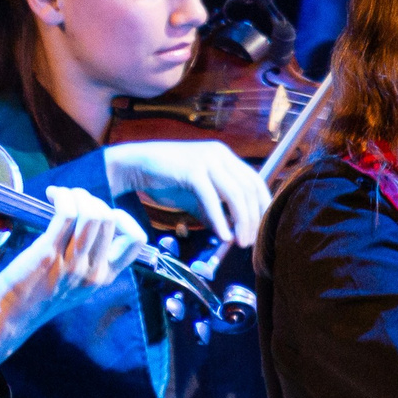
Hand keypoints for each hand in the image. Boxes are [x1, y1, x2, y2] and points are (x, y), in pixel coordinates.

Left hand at [0, 186, 146, 373]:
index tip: (100, 212)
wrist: (12, 316)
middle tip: (71, 200)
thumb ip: (91, 261)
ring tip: (62, 196)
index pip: (135, 240)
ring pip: (91, 214)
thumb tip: (94, 223)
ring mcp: (71, 263)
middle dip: (90, 199)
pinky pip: (66, 214)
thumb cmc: (40, 296)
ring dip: (76, 195)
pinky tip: (52, 196)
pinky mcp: (48, 253)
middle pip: (108, 218)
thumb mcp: (78, 285)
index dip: (123, 217)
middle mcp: (93, 271)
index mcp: (104, 277)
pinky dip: (62, 197)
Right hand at [103, 140, 271, 246]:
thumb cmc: (165, 179)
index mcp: (225, 157)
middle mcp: (220, 154)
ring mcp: (207, 159)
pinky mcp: (192, 169)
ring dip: (241, 221)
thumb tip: (229, 233)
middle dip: (254, 219)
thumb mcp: (196, 196)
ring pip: (235, 193)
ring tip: (240, 242)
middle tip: (251, 242)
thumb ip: (214, 210)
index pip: (255, 181)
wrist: (135, 166)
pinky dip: (219, 219)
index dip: (262, 206)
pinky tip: (223, 235)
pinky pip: (212, 198)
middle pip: (249, 189)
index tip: (262, 229)